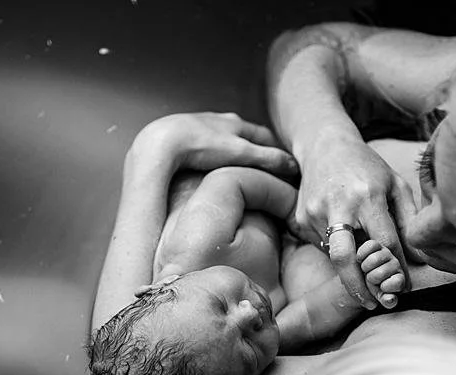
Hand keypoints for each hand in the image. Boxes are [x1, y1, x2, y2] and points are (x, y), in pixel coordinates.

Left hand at [133, 113, 298, 176]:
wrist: (162, 142)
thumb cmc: (200, 145)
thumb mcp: (242, 153)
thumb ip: (269, 159)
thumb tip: (293, 166)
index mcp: (236, 123)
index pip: (265, 136)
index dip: (276, 151)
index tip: (285, 165)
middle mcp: (218, 122)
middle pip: (244, 137)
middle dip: (256, 151)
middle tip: (265, 170)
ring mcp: (199, 129)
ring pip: (223, 142)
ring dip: (233, 154)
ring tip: (238, 171)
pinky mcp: (183, 140)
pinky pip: (204, 149)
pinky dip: (212, 158)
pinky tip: (208, 170)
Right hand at [294, 134, 414, 309]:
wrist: (324, 146)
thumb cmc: (367, 167)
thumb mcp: (395, 185)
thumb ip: (409, 219)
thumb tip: (420, 258)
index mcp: (367, 196)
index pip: (384, 242)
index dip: (394, 267)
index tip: (402, 287)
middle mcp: (338, 206)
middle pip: (345, 259)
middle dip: (359, 287)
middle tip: (374, 304)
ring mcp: (314, 214)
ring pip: (334, 256)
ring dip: (351, 271)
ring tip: (365, 279)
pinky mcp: (300, 219)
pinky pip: (323, 246)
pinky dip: (337, 251)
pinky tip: (345, 239)